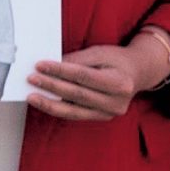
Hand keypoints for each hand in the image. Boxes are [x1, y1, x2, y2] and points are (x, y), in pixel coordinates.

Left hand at [25, 45, 144, 123]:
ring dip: (49, 103)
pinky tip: (43, 103)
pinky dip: (58, 109)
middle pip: (77, 94)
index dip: (60, 71)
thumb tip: (51, 65)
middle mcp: (117, 101)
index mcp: (120, 82)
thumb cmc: (117, 61)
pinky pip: (75, 115)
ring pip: (74, 110)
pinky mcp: (101, 117)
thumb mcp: (100, 53)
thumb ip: (77, 59)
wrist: (137, 73)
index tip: (40, 65)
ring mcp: (110, 112)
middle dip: (51, 86)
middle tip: (32, 78)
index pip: (83, 76)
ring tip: (32, 96)